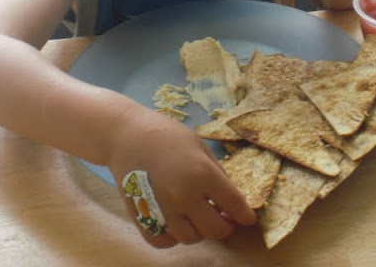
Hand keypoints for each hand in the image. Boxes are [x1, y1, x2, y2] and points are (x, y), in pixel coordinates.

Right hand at [107, 104, 255, 247]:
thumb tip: (230, 197)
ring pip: (191, 238)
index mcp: (202, 174)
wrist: (127, 135)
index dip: (245, 214)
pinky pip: (163, 241)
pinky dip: (173, 237)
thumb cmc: (166, 135)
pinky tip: (177, 223)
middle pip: (215, 229)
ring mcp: (163, 210)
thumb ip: (217, 173)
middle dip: (225, 225)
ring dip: (200, 231)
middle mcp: (184, 197)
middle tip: (224, 217)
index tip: (249, 218)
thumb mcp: (200, 146)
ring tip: (199, 216)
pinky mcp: (143, 217)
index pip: (234, 205)